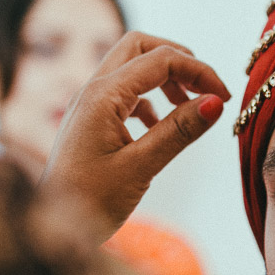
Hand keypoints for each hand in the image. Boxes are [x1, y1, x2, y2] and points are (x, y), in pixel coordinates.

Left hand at [42, 32, 229, 240]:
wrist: (50, 228)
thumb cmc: (90, 202)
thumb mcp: (141, 167)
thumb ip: (179, 131)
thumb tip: (216, 103)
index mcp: (103, 96)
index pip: (161, 59)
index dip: (199, 71)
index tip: (224, 98)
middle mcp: (92, 90)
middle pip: (140, 46)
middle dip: (178, 60)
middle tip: (205, 89)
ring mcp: (89, 104)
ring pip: (132, 67)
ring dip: (165, 78)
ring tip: (189, 107)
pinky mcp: (90, 120)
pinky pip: (124, 93)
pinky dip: (150, 99)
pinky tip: (160, 126)